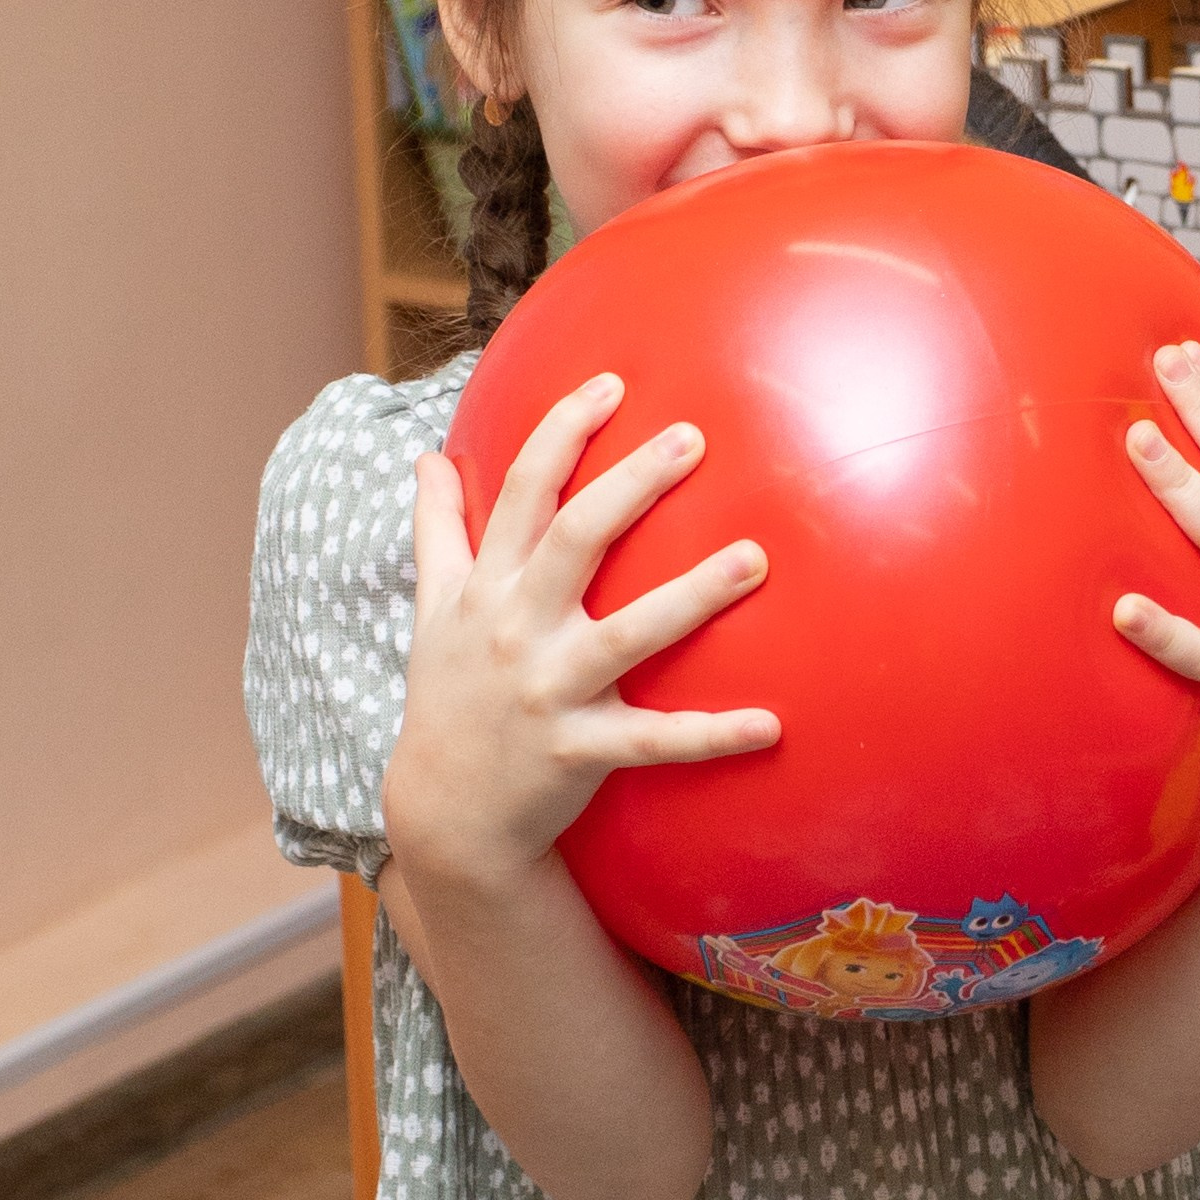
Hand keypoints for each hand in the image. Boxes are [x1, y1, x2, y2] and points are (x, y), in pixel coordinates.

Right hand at [383, 373, 778, 899]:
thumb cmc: (450, 696)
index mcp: (486, 588)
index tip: (610, 384)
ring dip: (694, 595)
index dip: (563, 432)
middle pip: (575, 540)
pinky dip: (713, 735)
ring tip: (755, 557)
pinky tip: (773, 724)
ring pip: (627, 634)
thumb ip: (436, 529)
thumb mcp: (431, 609)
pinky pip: (655, 742)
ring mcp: (548, 693)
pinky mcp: (580, 753)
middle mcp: (514, 631)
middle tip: (694, 437)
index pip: (524, 492)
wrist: (447, 815)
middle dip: (633, 484)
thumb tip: (426, 455)